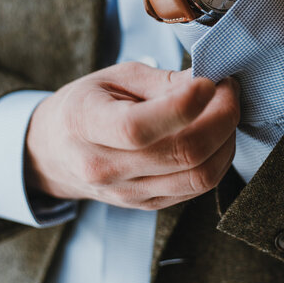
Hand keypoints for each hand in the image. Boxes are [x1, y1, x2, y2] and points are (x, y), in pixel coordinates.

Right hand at [25, 62, 239, 209]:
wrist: (55, 151)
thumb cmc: (85, 106)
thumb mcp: (113, 77)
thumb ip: (161, 81)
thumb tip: (208, 83)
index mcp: (86, 125)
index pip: (139, 128)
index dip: (185, 105)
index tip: (209, 82)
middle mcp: (105, 168)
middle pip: (182, 154)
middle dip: (222, 117)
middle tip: (228, 90)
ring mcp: (128, 193)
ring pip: (200, 177)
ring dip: (227, 139)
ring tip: (225, 110)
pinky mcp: (149, 204)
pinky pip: (198, 188)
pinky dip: (218, 158)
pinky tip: (215, 133)